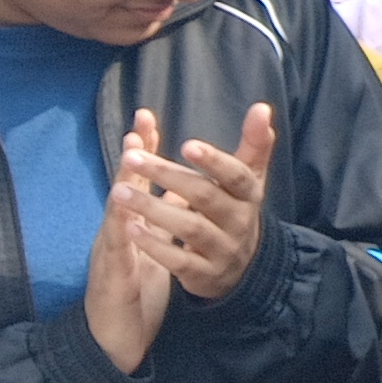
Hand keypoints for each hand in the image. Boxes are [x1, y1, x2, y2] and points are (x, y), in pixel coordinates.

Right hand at [80, 117, 175, 374]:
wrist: (115, 340)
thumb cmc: (136, 291)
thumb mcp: (155, 248)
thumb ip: (164, 219)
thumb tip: (181, 190)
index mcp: (134, 225)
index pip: (140, 183)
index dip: (143, 151)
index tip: (147, 118)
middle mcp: (119, 233)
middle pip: (124, 189)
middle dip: (133, 156)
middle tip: (139, 123)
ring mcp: (112, 254)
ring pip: (118, 216)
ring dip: (124, 186)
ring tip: (130, 155)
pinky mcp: (112, 280)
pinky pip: (118, 255)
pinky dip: (122, 235)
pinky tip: (127, 219)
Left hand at [116, 103, 272, 303]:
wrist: (240, 268)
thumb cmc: (235, 211)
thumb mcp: (248, 180)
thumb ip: (254, 144)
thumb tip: (262, 107)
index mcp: (249, 196)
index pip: (236, 176)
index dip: (215, 162)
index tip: (187, 145)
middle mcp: (240, 222)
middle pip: (206, 197)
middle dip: (167, 176)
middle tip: (131, 158)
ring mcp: (222, 250)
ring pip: (190, 228)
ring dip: (153, 209)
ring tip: (119, 192)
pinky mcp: (204, 275)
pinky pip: (180, 261)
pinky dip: (155, 246)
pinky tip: (130, 228)